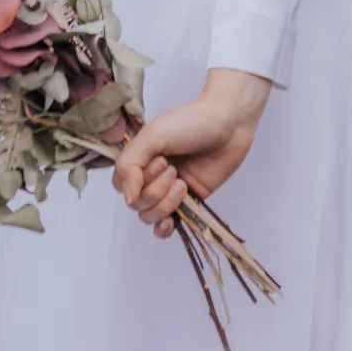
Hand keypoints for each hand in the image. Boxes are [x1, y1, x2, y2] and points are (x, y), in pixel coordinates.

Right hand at [113, 68, 270, 237]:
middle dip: (155, 189)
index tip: (158, 161)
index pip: (121, 184)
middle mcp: (152, 176)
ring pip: (150, 217)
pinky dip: (164, 228)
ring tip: (182, 183)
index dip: (135, 182)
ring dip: (164, 203)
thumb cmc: (191, 122)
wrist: (229, 124)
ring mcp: (169, 191)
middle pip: (137, 204)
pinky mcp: (189, 203)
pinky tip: (171, 221)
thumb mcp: (153, 135)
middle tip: (173, 168)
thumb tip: (128, 198)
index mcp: (141, 159)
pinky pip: (167, 227)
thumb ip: (130, 165)